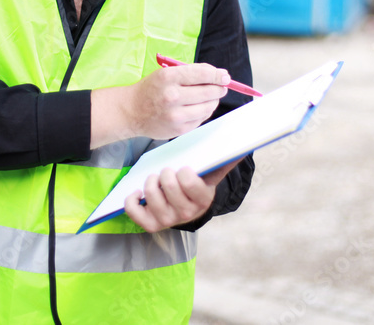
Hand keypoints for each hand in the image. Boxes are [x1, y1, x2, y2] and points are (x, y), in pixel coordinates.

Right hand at [91, 63, 229, 146]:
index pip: (202, 74)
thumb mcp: (166, 73)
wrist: (131, 111)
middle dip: (219, 88)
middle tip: (221, 87)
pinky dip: (203, 112)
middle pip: (208, 91)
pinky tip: (197, 108)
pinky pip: (201, 119)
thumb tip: (219, 75)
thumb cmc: (151, 89)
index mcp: (169, 77)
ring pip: (208, 107)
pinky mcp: (179, 129)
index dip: (217, 75)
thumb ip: (191, 73)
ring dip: (213, 101)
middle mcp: (172, 96)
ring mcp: (175, 115)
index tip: (224, 76)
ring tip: (209, 97)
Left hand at [124, 160, 240, 232]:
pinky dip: (131, 200)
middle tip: (167, 170)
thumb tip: (241, 149)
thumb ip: (224, 162)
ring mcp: (168, 221)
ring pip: (152, 196)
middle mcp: (186, 214)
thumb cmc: (199, 184)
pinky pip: (135, 213)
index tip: (183, 168)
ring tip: (154, 178)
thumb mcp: (212, 175)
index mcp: (202, 200)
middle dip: (165, 173)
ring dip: (150, 181)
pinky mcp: (151, 225)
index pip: (189, 182)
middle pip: (168, 186)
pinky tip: (137, 192)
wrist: (189, 207)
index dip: (183, 172)